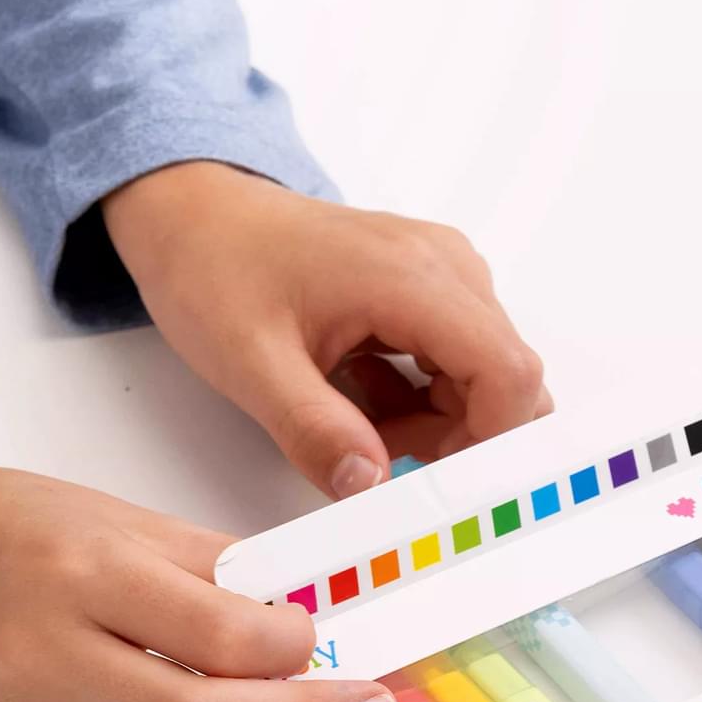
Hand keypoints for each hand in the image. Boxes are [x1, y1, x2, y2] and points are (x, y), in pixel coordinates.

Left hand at [103, 163, 549, 498]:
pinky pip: (465, 360)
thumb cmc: (214, 269)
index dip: (492, 440)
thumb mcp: (247, 362)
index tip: (440, 486)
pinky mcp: (435, 285)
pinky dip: (425, 397)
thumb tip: (368, 488)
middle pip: (508, 379)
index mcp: (411, 277)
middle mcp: (447, 266)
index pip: (508, 371)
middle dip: (459, 437)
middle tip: (378, 450)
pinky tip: (363, 389)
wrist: (193, 214)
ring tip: (355, 416)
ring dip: (437, 421)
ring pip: (490, 376)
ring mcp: (446, 272)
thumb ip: (312, 429)